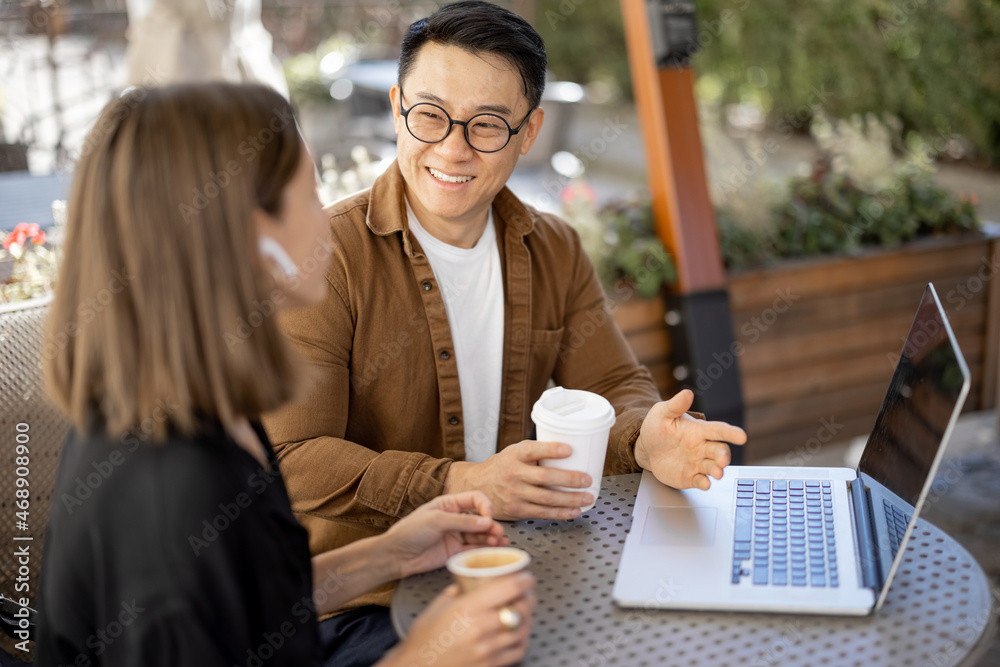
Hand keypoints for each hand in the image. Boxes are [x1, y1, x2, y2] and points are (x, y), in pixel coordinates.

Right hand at [381, 573, 535, 666]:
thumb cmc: (423, 640)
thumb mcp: (439, 605)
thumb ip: (459, 591)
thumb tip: (471, 581)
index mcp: (469, 608)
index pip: (509, 588)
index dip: (524, 580)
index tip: (527, 577)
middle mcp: (482, 628)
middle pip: (521, 608)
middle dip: (528, 597)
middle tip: (526, 593)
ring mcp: (488, 649)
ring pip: (523, 630)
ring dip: (527, 618)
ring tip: (524, 612)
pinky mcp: (491, 665)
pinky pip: (517, 651)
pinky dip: (521, 640)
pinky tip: (517, 634)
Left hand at [383, 492, 508, 579]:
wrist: (397, 555)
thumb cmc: (410, 532)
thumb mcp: (437, 521)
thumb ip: (463, 521)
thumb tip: (486, 521)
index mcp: (449, 504)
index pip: (474, 499)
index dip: (485, 506)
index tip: (488, 516)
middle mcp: (455, 518)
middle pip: (480, 518)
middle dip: (490, 524)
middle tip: (497, 532)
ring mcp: (456, 535)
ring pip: (479, 534)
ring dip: (491, 537)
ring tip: (499, 541)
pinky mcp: (456, 551)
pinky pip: (475, 549)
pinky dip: (485, 548)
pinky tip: (495, 548)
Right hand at [445, 441, 592, 520]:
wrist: (477, 486)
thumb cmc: (502, 466)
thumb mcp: (514, 452)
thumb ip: (536, 452)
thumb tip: (571, 453)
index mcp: (514, 455)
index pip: (533, 450)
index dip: (552, 449)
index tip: (570, 450)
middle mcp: (514, 474)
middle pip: (545, 477)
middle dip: (570, 479)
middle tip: (587, 479)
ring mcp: (515, 494)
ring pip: (547, 498)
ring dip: (571, 499)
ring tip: (587, 497)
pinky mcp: (517, 510)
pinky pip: (543, 513)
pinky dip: (561, 513)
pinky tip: (574, 511)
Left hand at [634, 389, 746, 490]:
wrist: (647, 448)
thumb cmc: (658, 428)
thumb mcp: (662, 413)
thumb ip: (675, 406)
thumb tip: (687, 393)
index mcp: (698, 430)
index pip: (718, 430)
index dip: (731, 433)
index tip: (742, 436)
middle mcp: (702, 447)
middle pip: (719, 451)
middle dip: (723, 456)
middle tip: (722, 460)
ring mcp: (697, 463)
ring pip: (713, 467)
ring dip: (717, 470)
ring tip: (718, 473)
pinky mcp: (690, 477)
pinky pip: (700, 481)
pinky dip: (704, 483)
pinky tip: (705, 484)